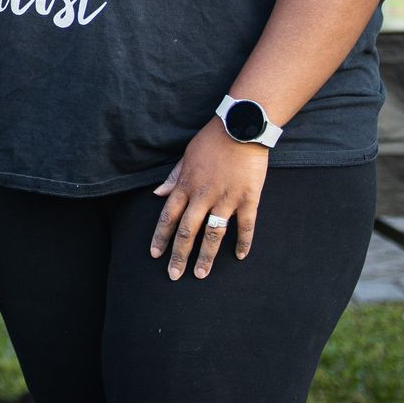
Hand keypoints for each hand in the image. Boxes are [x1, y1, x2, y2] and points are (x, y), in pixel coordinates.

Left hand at [148, 119, 268, 279]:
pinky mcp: (248, 198)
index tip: (155, 255)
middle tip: (174, 275)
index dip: (161, 238)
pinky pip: (246, 226)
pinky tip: (239, 256)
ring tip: (201, 274)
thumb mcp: (186, 156)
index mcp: (186, 186)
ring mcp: (226, 199)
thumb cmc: (211, 140)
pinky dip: (243, 243)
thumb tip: (157, 194)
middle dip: (179, 256)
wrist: (241, 127)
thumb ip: (173, 178)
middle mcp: (203, 196)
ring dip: (206, 256)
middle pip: (187, 232)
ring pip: (213, 235)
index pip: (168, 217)